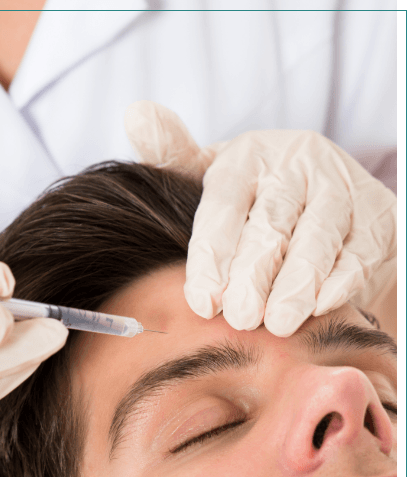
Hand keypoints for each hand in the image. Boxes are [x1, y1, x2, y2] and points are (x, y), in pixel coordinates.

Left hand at [125, 101, 396, 336]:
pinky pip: (360, 252)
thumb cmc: (257, 198)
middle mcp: (299, 165)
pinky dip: (342, 280)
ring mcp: (343, 189)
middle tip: (239, 318)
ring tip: (278, 323)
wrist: (330, 201)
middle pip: (272, 224)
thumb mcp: (215, 175)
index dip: (212, 253)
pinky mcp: (378, 219)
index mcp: (250, 156)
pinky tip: (321, 306)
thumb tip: (137, 115)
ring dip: (297, 283)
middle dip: (253, 275)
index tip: (203, 300)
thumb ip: (175, 157)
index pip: (225, 203)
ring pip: (318, 239)